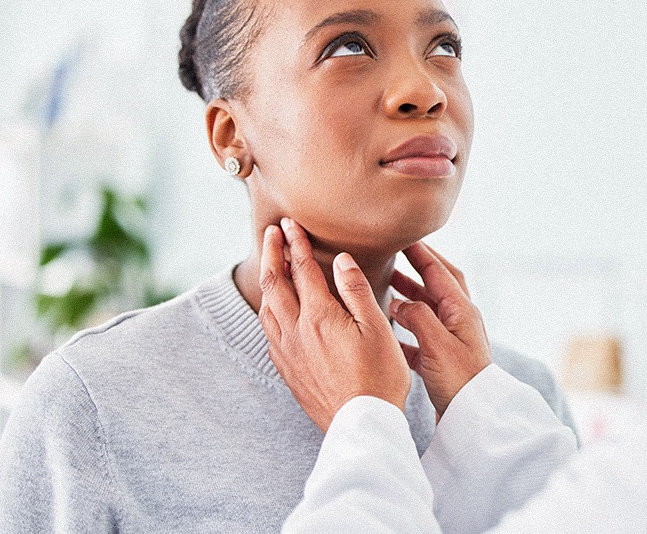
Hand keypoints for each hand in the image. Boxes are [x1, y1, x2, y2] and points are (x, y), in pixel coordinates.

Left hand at [258, 218, 410, 431]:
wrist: (361, 423)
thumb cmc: (378, 376)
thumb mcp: (377, 328)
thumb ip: (356, 291)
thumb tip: (341, 260)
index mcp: (319, 316)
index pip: (302, 269)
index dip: (296, 243)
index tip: (290, 223)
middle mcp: (296, 331)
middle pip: (275, 283)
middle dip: (273, 253)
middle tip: (272, 233)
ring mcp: (288, 351)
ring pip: (267, 307)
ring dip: (267, 280)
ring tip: (270, 265)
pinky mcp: (287, 369)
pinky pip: (269, 331)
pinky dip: (268, 309)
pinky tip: (274, 310)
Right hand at [390, 242, 491, 415]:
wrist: (474, 417)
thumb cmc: (459, 380)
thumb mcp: (436, 344)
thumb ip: (417, 316)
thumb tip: (399, 301)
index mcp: (461, 311)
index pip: (439, 272)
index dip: (421, 253)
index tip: (403, 237)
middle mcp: (459, 321)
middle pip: (437, 286)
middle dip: (417, 270)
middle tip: (395, 257)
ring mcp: (452, 340)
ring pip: (428, 310)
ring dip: (409, 297)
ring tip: (385, 288)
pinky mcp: (443, 360)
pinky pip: (421, 336)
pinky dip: (405, 328)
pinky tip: (387, 331)